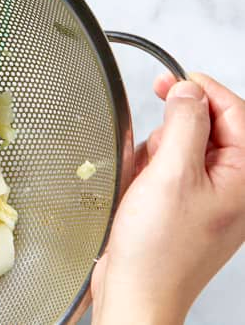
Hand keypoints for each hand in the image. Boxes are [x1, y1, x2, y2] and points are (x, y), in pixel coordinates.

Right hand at [91, 73, 244, 323]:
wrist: (138, 292)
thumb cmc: (159, 249)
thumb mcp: (171, 173)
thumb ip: (184, 123)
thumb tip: (189, 91)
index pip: (237, 113)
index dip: (204, 91)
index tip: (174, 80)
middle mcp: (235, 188)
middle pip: (213, 127)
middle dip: (178, 123)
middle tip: (156, 121)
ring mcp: (212, 199)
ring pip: (187, 147)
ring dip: (160, 148)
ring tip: (146, 172)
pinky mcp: (187, 207)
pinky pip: (171, 170)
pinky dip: (152, 169)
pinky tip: (140, 185)